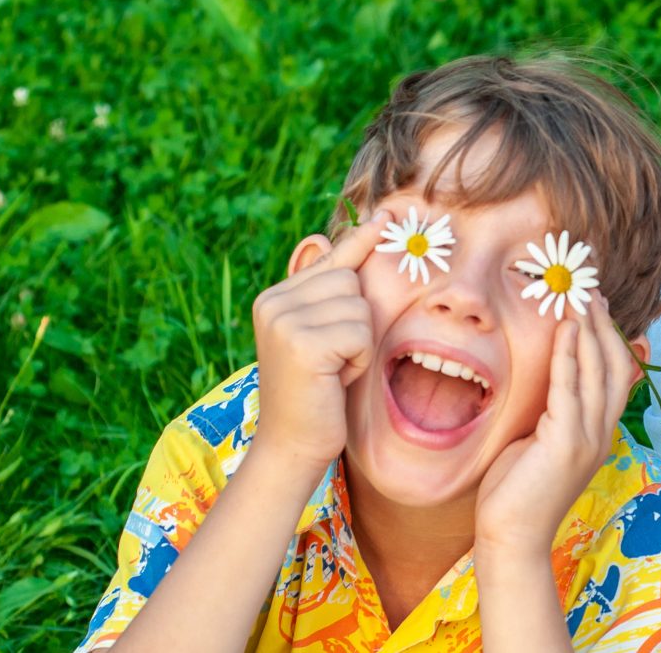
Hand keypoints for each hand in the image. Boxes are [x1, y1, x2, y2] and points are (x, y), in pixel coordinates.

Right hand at [249, 210, 385, 471]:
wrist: (292, 445)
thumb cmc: (315, 391)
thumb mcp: (318, 334)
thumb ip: (324, 292)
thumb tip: (325, 234)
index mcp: (275, 297)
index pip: (329, 260)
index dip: (360, 241)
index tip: (386, 216)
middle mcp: (274, 303)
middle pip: (351, 280)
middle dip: (357, 320)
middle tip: (334, 358)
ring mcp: (285, 322)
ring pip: (360, 306)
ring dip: (359, 343)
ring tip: (333, 370)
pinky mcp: (303, 344)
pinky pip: (360, 332)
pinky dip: (358, 359)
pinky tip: (335, 379)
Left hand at [474, 297, 638, 557]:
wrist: (511, 537)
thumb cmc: (516, 492)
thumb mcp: (538, 441)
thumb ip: (549, 410)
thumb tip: (544, 376)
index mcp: (599, 434)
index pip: (617, 376)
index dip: (610, 337)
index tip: (595, 304)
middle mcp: (602, 434)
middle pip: (615, 366)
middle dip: (604, 324)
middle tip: (590, 289)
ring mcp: (588, 440)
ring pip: (598, 372)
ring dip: (590, 330)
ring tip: (579, 297)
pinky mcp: (566, 444)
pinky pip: (570, 389)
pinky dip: (569, 355)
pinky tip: (565, 329)